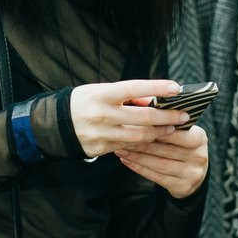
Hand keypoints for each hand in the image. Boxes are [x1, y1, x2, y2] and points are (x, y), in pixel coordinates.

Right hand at [68, 81, 191, 157]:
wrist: (54, 125)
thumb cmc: (83, 102)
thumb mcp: (100, 91)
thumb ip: (126, 96)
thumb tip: (153, 100)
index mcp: (101, 94)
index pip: (134, 88)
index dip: (156, 88)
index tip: (176, 88)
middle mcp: (101, 114)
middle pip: (142, 117)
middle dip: (167, 117)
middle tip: (183, 116)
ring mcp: (100, 133)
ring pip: (139, 136)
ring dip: (159, 133)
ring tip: (171, 129)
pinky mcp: (100, 149)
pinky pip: (127, 147)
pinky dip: (142, 143)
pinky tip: (152, 139)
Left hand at [115, 125, 209, 199]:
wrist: (192, 174)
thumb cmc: (180, 145)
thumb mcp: (180, 131)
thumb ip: (163, 118)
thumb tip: (139, 100)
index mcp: (199, 137)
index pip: (176, 132)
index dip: (155, 128)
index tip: (134, 122)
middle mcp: (199, 156)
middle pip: (165, 149)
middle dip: (141, 142)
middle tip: (122, 136)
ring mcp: (192, 173)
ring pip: (159, 164)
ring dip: (137, 156)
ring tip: (120, 148)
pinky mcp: (183, 187)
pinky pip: (157, 177)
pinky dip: (139, 168)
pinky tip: (126, 160)